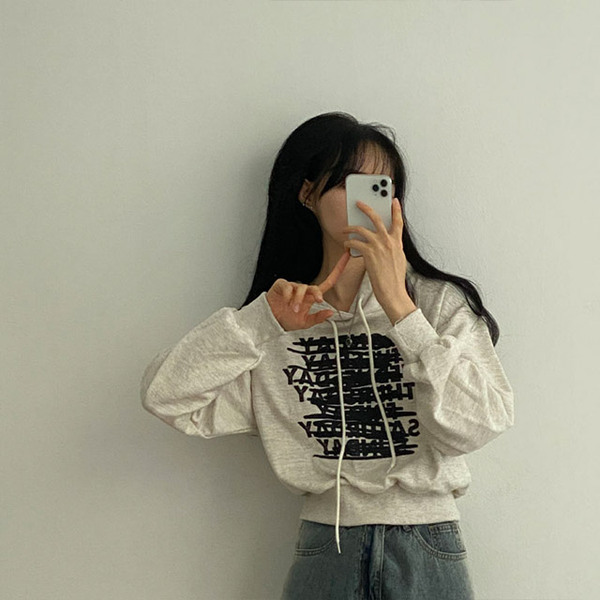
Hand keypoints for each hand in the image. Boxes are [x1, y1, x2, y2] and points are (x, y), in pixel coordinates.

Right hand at [266, 251, 350, 330]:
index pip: (328, 282)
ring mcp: (292, 287)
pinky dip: (287, 294)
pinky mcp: (281, 285)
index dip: (338, 270)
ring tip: (294, 309)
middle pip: (314, 287)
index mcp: (311, 297)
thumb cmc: (287, 319)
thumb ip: (318, 318)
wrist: (271, 321)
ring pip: (301, 288)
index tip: (347, 257)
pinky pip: (287, 286)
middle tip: (317, 301)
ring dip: (298, 300)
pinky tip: (285, 300)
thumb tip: (330, 313)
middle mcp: (303, 290)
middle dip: (317, 293)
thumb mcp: (305, 323)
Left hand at [341, 197, 414, 318]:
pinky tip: (346, 245)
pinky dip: (348, 243)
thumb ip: (392, 248)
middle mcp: (388, 241)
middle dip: (366, 208)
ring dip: (350, 228)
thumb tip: (384, 243)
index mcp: (397, 242)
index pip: (398, 221)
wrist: (392, 291)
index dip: (396, 209)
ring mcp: (378, 246)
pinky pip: (354, 242)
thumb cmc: (394, 279)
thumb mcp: (398, 259)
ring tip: (345, 230)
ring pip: (361, 229)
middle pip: (376, 218)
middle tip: (359, 203)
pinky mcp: (369, 253)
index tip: (393, 200)